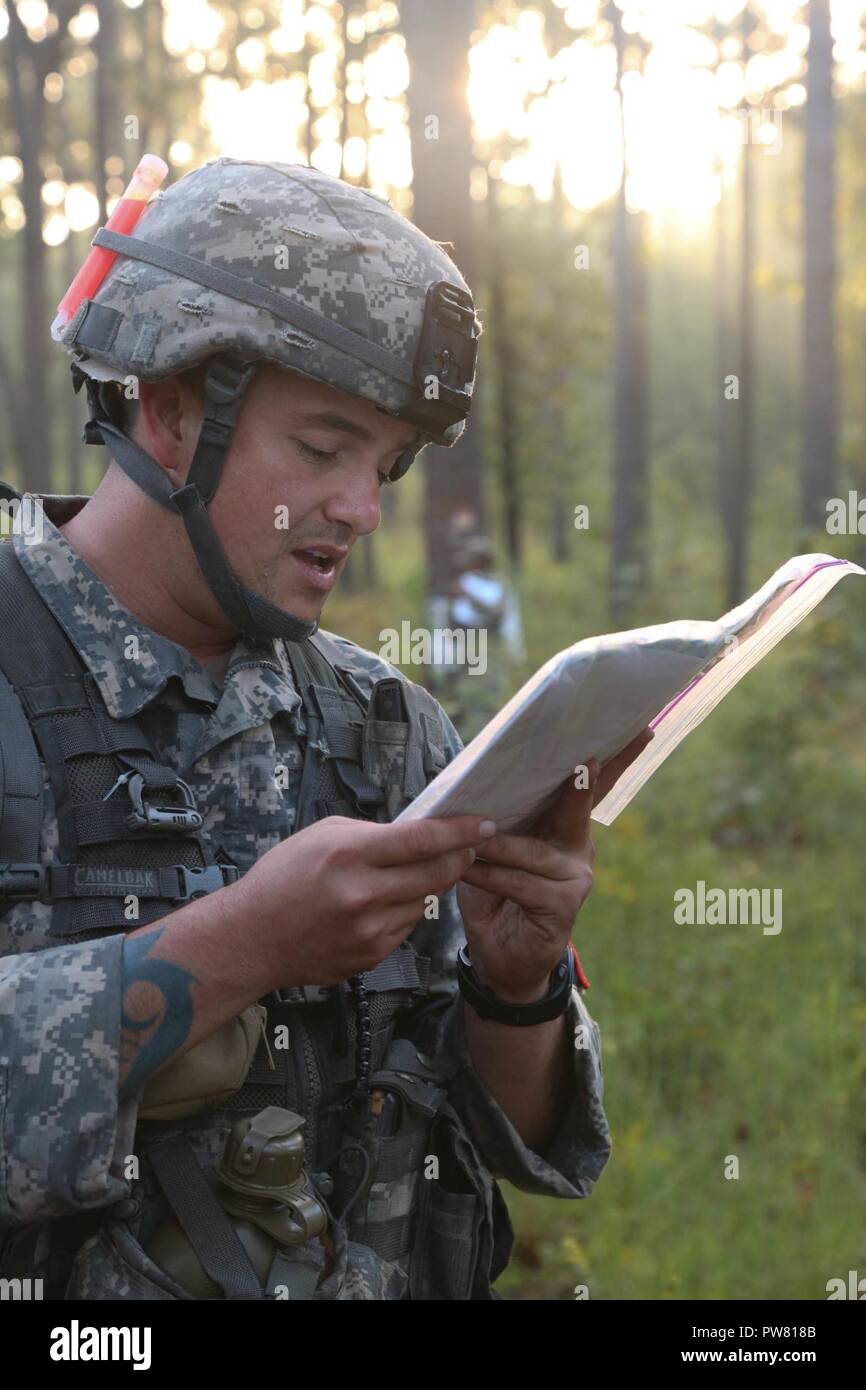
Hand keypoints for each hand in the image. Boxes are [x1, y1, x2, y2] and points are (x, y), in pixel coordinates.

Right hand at [234, 813, 494, 989]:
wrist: (251, 938)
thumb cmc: (283, 878)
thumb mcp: (322, 836)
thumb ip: (372, 834)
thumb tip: (417, 833)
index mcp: (349, 854)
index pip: (421, 840)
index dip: (459, 831)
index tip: (483, 824)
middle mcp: (363, 895)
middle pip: (436, 873)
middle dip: (460, 857)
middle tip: (471, 845)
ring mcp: (368, 931)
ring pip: (423, 902)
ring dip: (426, 886)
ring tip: (401, 876)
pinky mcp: (371, 957)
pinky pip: (405, 927)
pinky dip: (402, 911)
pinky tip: (380, 904)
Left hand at [456, 728, 653, 1001]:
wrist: (501, 957)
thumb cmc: (494, 893)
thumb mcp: (491, 847)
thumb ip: (496, 816)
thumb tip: (479, 778)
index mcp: (563, 825)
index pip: (591, 785)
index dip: (616, 756)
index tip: (639, 728)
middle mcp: (578, 846)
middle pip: (580, 805)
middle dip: (582, 782)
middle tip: (587, 760)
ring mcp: (575, 876)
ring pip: (534, 850)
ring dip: (498, 846)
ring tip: (471, 841)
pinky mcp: (563, 905)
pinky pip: (521, 883)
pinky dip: (491, 876)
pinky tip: (469, 870)